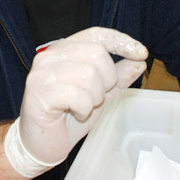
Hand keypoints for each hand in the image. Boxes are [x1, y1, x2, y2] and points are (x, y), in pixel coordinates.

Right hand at [4, 27, 147, 176]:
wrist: (41, 145)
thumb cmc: (69, 116)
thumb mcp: (101, 93)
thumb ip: (119, 76)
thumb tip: (139, 61)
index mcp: (65, 49)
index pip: (97, 34)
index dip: (121, 41)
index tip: (141, 53)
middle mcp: (50, 55)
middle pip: (97, 53)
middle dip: (107, 79)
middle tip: (96, 97)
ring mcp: (42, 72)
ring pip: (89, 74)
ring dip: (95, 97)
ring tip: (83, 107)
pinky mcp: (38, 92)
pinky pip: (78, 95)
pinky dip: (84, 109)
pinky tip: (76, 114)